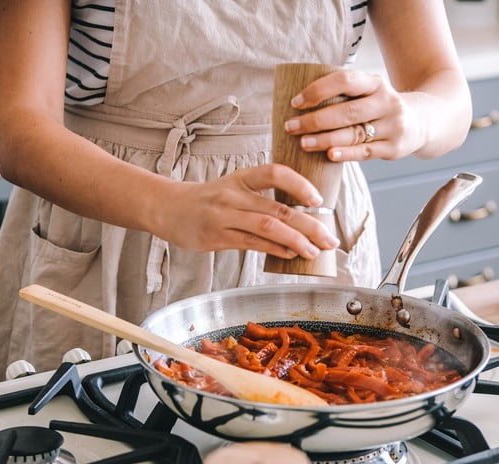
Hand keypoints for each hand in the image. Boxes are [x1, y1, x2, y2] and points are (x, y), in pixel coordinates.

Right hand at [153, 164, 340, 259]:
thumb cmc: (207, 199)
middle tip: (331, 239)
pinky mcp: (217, 237)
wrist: (167, 208)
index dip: (299, 184)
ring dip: (297, 241)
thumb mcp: (233, 187)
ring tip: (316, 251)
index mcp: (241, 177)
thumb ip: (261, 197)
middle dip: (311, 225)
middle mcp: (234, 194)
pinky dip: (275, 250)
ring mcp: (224, 216)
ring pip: (268, 227)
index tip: (318, 200)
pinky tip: (291, 255)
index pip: (275, 173)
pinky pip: (252, 243)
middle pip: (279, 208)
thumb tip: (300, 217)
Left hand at [282, 69, 425, 161]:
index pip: (345, 80)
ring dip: (325, 140)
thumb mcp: (369, 91)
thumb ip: (344, 93)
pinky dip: (346, 154)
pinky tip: (328, 155)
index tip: (296, 102)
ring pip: (354, 134)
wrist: (422, 122)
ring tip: (303, 143)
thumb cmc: (380, 106)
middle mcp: (387, 102)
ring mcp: (393, 126)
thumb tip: (299, 103)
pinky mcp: (394, 148)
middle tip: (291, 127)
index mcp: (376, 82)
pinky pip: (365, 152)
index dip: (318, 90)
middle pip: (347, 112)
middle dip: (315, 120)